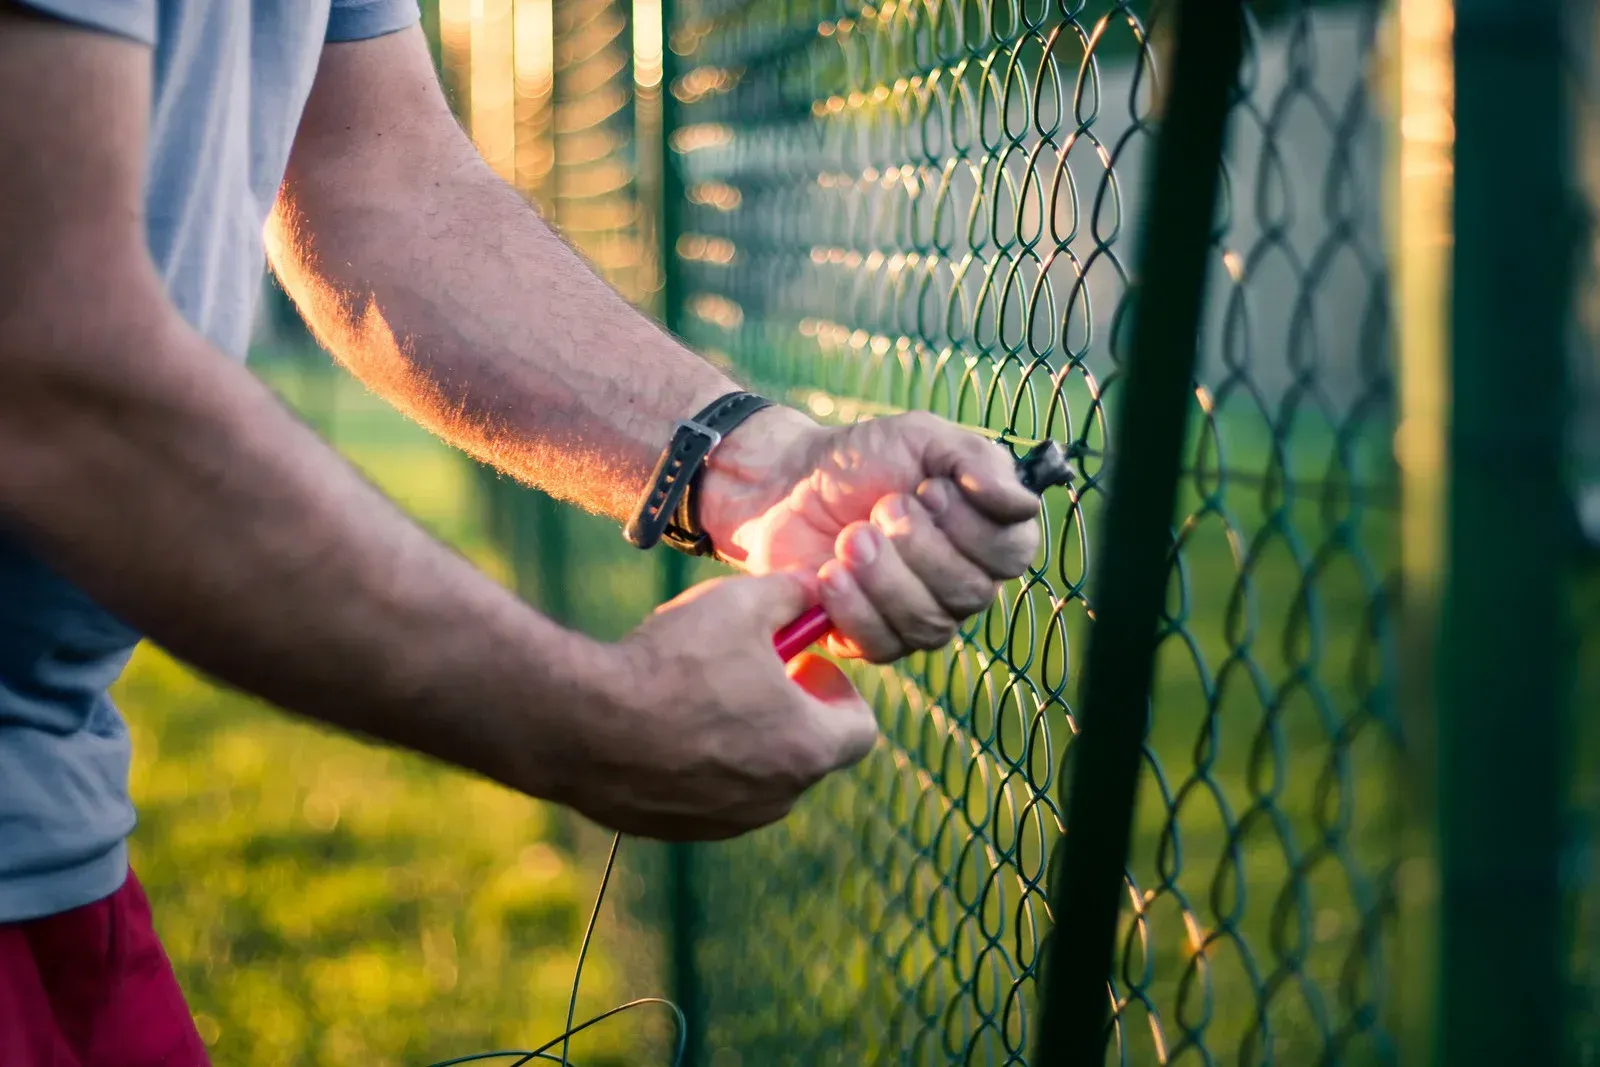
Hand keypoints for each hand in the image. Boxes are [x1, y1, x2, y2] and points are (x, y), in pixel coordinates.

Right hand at [567, 570, 878, 839]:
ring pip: (760, 776)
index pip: (862, 729)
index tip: (802, 663)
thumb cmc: (671, 662)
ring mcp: (730, 821)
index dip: (840, 689)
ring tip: (702, 695)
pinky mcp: (683, 831)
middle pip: (809, 752)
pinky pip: (713, 794)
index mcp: (808, 748)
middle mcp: (778, 798)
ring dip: (748, 738)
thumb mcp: (742, 602)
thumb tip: (810, 590)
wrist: (581, 724)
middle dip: (791, 709)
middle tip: (751, 672)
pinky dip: (703, 765)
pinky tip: (664, 725)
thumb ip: (793, 594)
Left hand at [698, 408, 1042, 661]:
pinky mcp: (871, 638)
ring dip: (884, 575)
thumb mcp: (922, 437)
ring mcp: (918, 616)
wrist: (787, 482)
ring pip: (928, 624)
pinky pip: (882, 645)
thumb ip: (976, 460)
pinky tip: (829, 574)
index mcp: (986, 534)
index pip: (1013, 554)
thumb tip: (1023, 503)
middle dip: (920, 547)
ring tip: (849, 536)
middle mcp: (961, 583)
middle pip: (970, 594)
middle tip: (881, 507)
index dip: (972, 526)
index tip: (928, 489)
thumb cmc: (862, 458)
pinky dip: (854, 607)